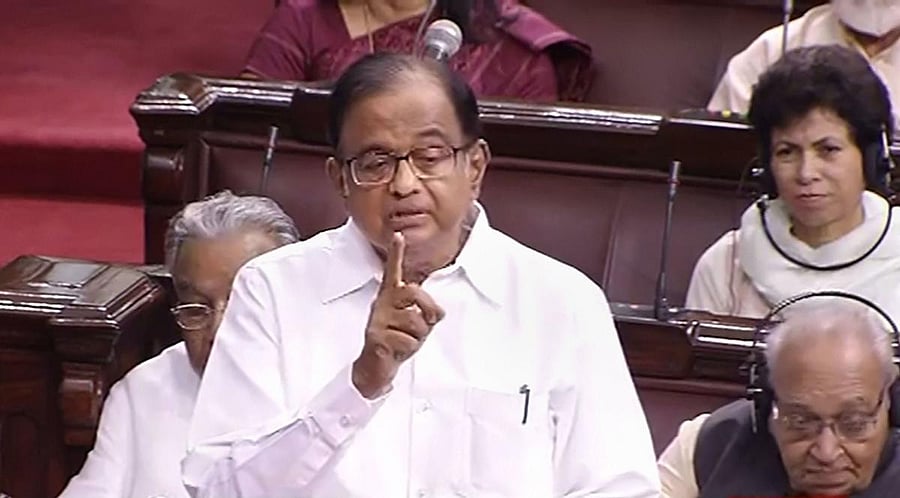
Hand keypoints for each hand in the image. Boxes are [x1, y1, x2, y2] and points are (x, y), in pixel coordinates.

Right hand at [352, 232, 444, 398]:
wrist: (376, 366)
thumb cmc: (397, 340)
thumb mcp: (416, 323)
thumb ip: (427, 312)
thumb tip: (438, 312)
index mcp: (390, 297)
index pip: (393, 272)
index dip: (396, 254)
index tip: (398, 235)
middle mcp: (382, 304)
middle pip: (414, 293)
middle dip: (430, 309)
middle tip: (428, 323)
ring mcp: (378, 320)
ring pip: (416, 321)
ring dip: (419, 336)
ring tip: (405, 341)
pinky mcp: (376, 337)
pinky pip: (409, 341)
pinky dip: (410, 349)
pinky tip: (397, 351)